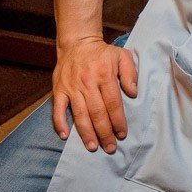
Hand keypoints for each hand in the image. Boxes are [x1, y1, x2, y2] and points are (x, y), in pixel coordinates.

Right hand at [51, 36, 137, 153]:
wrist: (77, 42)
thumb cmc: (103, 52)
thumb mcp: (122, 56)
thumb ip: (130, 74)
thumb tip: (133, 93)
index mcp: (104, 75)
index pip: (113, 103)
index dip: (118, 120)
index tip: (122, 134)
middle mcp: (87, 83)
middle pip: (97, 113)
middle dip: (104, 132)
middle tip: (110, 148)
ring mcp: (71, 87)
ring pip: (79, 114)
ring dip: (86, 133)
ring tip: (92, 147)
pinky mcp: (59, 89)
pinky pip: (58, 109)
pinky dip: (60, 123)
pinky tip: (64, 136)